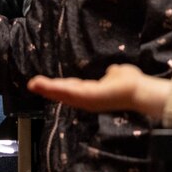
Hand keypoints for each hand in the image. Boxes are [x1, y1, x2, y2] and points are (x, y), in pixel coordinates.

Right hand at [28, 63, 171, 119]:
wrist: (139, 90)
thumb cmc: (130, 82)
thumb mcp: (116, 74)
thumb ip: (111, 73)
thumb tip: (111, 71)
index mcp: (92, 93)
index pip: (71, 89)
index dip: (57, 87)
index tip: (43, 83)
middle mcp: (87, 99)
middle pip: (64, 93)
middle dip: (48, 89)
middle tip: (32, 84)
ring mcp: (87, 100)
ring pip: (64, 94)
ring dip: (48, 89)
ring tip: (34, 84)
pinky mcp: (88, 98)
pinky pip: (70, 93)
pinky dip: (57, 90)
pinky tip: (46, 86)